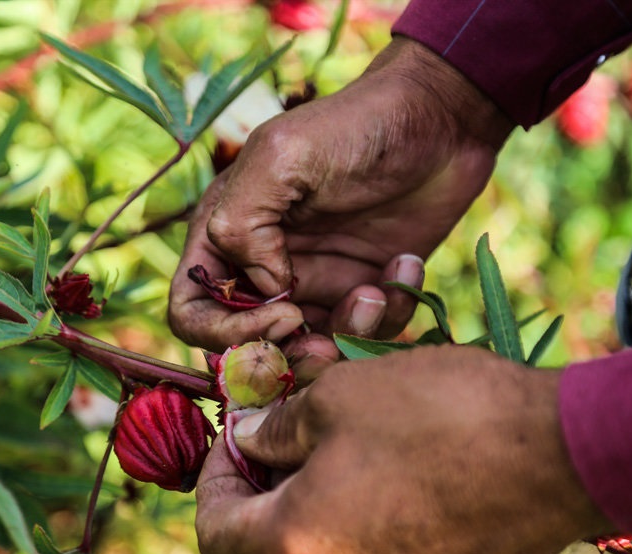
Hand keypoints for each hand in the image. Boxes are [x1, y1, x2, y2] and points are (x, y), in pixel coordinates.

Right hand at [169, 38, 513, 372]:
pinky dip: (389, 313)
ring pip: (311, 351)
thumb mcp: (281, 158)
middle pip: (250, 348)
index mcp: (226, 235)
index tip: (283, 317)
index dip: (223, 332)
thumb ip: (242, 224)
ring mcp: (316, 283)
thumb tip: (266, 290)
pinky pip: (364, 334)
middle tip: (327, 343)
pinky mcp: (363, 291)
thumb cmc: (354, 127)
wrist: (440, 119)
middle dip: (289, 356)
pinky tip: (406, 264)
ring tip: (377, 292)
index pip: (192, 310)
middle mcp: (263, 268)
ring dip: (346, 337)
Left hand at [196, 345, 613, 553]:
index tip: (237, 435)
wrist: (562, 453)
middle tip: (293, 429)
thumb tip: (251, 438)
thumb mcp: (338, 396)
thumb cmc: (438, 415)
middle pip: (274, 545)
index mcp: (296, 550)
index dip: (214, 475)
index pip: (215, 529)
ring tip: (354, 447)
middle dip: (273, 485)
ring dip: (325, 505)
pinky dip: (374, 528)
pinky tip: (402, 478)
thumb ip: (276, 427)